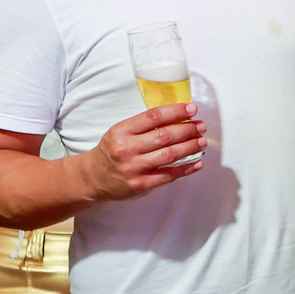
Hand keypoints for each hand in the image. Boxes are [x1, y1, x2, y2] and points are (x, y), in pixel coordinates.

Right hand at [78, 104, 207, 201]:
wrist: (93, 177)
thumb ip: (144, 126)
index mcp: (122, 131)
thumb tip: (177, 117)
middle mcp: (127, 149)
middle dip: (187, 130)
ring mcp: (134, 168)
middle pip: (164, 136)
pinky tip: (197, 162)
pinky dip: (186, 169)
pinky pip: (168, 176)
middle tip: (201, 126)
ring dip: (190, 147)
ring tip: (202, 141)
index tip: (191, 109)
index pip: (153, 117)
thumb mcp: (120, 132)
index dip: (175, 111)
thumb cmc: (112, 151)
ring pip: (169, 155)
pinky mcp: (140, 185)